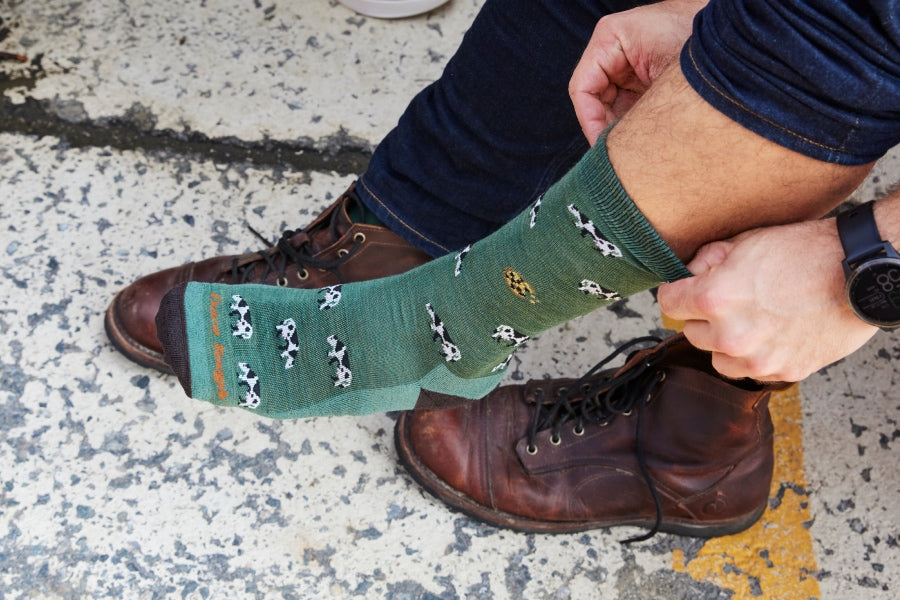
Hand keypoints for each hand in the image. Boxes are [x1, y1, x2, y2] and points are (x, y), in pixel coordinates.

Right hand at [569, 0, 705, 144]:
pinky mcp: (643, 79)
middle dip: (605, 129)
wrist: (735, 35)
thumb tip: (618, 147)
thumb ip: (636, 109)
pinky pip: (628, 108)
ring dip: (621, 129)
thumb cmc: (702, 43)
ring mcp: (628, 66)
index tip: (603, 149)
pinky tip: (649, 139)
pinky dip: (635, 125)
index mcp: (610, 39)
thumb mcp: (666, 77)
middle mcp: (614, 52)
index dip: (590, 123)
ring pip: (610, 108)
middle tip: (620, 158)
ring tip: (637, 150)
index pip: (582, 89)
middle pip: (594, 101)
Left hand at [656, 219, 877, 381]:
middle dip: (704, 315)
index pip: (668, 303)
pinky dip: (755, 355)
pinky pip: (750, 369)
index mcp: (713, 299)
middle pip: (691, 332)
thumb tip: (688, 272)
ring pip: (717, 357)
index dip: (677, 291)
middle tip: (731, 298)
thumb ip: (708, 260)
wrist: (859, 274)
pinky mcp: (782, 372)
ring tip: (752, 318)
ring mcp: (756, 359)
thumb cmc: (805, 252)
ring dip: (725, 341)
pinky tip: (774, 332)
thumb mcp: (746, 241)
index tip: (685, 289)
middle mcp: (730, 335)